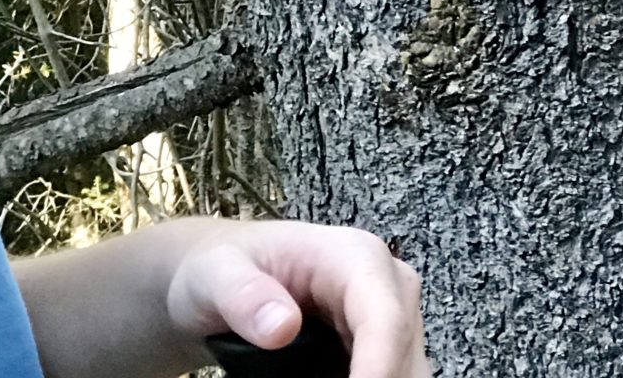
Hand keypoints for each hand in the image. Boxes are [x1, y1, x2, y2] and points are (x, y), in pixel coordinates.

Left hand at [165, 219, 428, 377]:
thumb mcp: (217, 275)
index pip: (384, 319)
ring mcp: (387, 316)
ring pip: (405, 371)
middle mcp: (384, 284)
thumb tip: (283, 328)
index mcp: (355, 256)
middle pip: (404, 354)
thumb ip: (244, 296)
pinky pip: (389, 374)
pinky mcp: (378, 345)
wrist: (224, 277)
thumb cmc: (221, 267)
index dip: (378, 368)